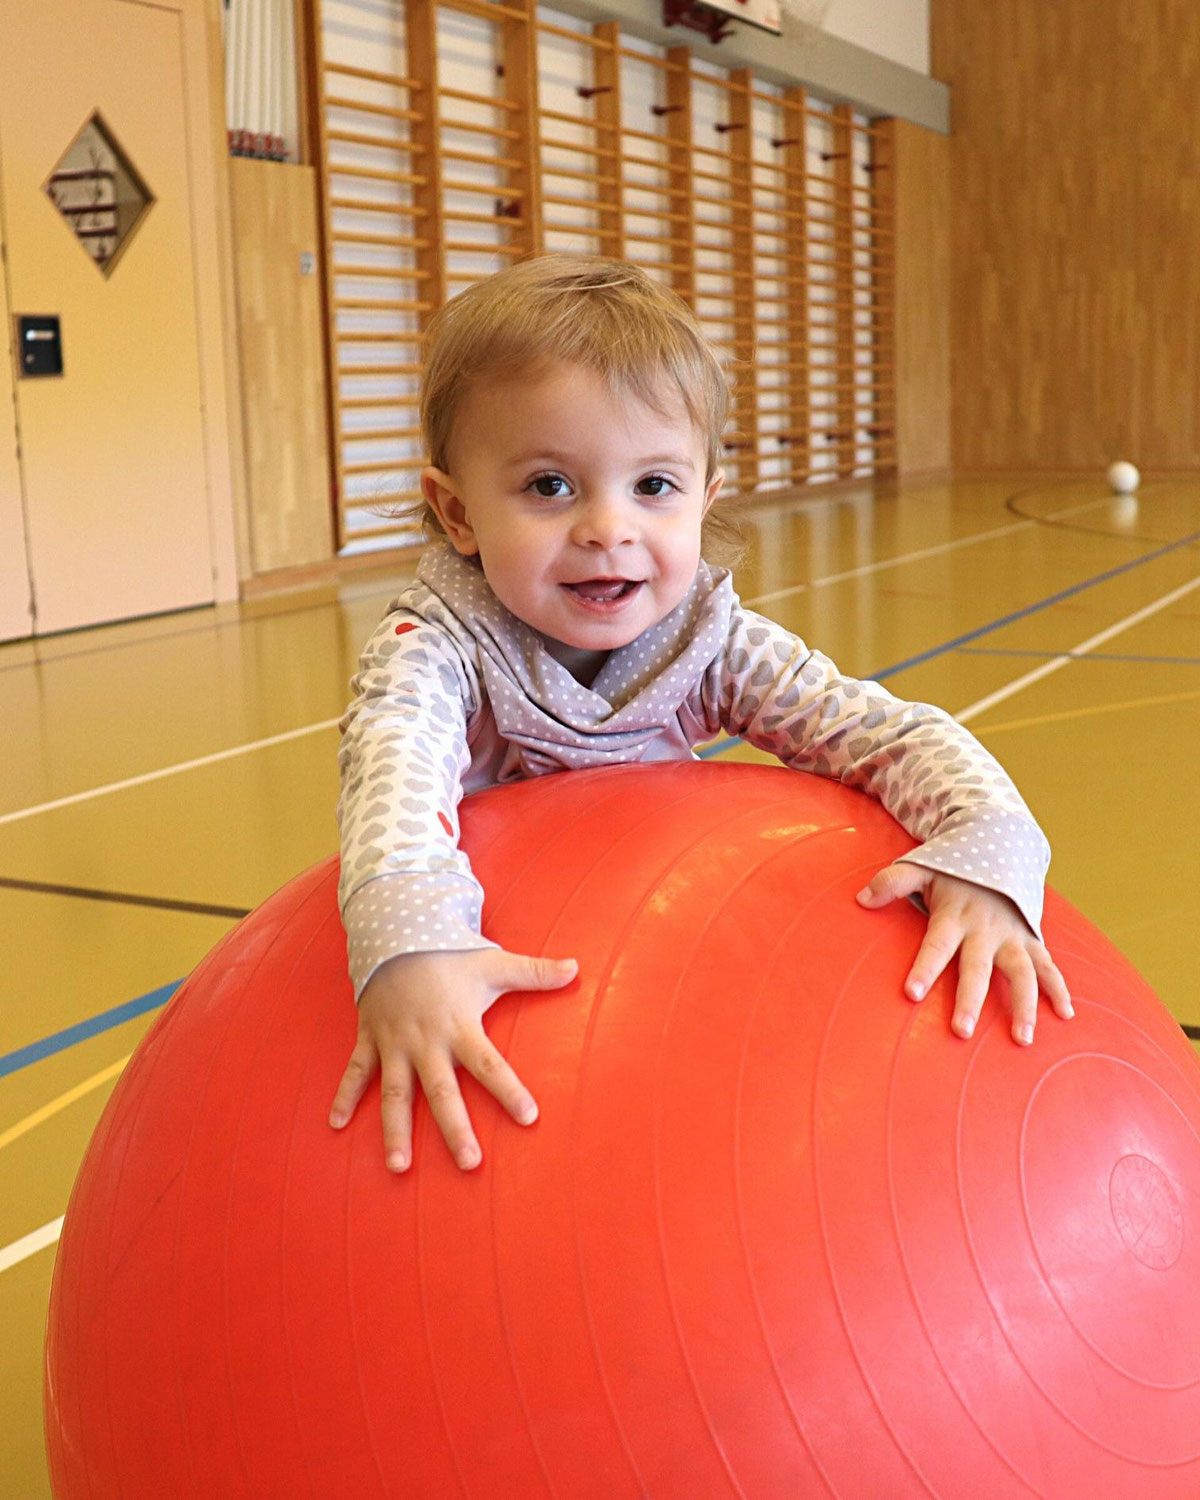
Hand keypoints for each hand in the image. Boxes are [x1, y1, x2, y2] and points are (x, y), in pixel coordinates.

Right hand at [328, 947, 577, 1172]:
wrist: (397, 931)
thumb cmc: (452, 953)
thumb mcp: (494, 962)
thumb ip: (535, 973)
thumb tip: (576, 969)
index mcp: (460, 1026)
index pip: (489, 1064)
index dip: (509, 1090)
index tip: (529, 1117)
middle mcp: (426, 1041)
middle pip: (442, 1092)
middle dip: (455, 1128)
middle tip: (470, 1164)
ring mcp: (395, 1042)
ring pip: (395, 1093)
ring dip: (395, 1130)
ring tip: (398, 1167)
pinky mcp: (370, 1037)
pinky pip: (356, 1071)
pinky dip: (344, 1096)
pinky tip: (336, 1126)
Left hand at [856, 863, 1071, 1044]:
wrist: (1000, 847)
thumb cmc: (953, 869)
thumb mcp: (921, 867)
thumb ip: (891, 882)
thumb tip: (861, 898)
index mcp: (954, 916)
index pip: (936, 945)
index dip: (924, 968)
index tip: (911, 993)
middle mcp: (985, 930)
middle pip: (978, 969)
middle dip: (970, 1000)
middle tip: (961, 1031)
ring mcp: (1012, 937)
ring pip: (1022, 973)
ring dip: (1024, 1005)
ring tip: (1022, 1038)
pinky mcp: (1031, 940)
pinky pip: (1049, 966)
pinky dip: (1059, 989)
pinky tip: (1064, 1015)